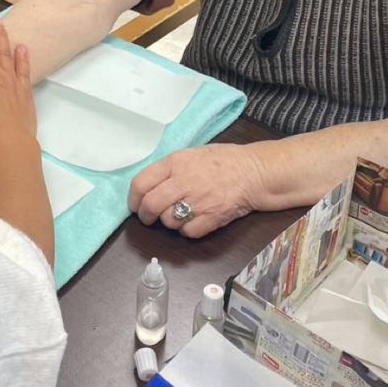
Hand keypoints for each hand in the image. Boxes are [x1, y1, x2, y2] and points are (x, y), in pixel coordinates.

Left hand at [128, 145, 270, 239]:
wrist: (254, 172)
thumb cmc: (223, 161)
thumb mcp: (191, 154)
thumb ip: (170, 168)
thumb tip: (149, 185)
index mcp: (176, 163)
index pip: (141, 183)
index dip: (133, 198)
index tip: (135, 205)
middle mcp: (183, 182)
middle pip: (151, 205)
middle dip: (145, 216)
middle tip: (148, 218)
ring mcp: (198, 201)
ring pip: (168, 221)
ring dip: (169, 222)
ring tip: (178, 214)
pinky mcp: (211, 219)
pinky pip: (187, 232)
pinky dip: (186, 230)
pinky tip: (193, 221)